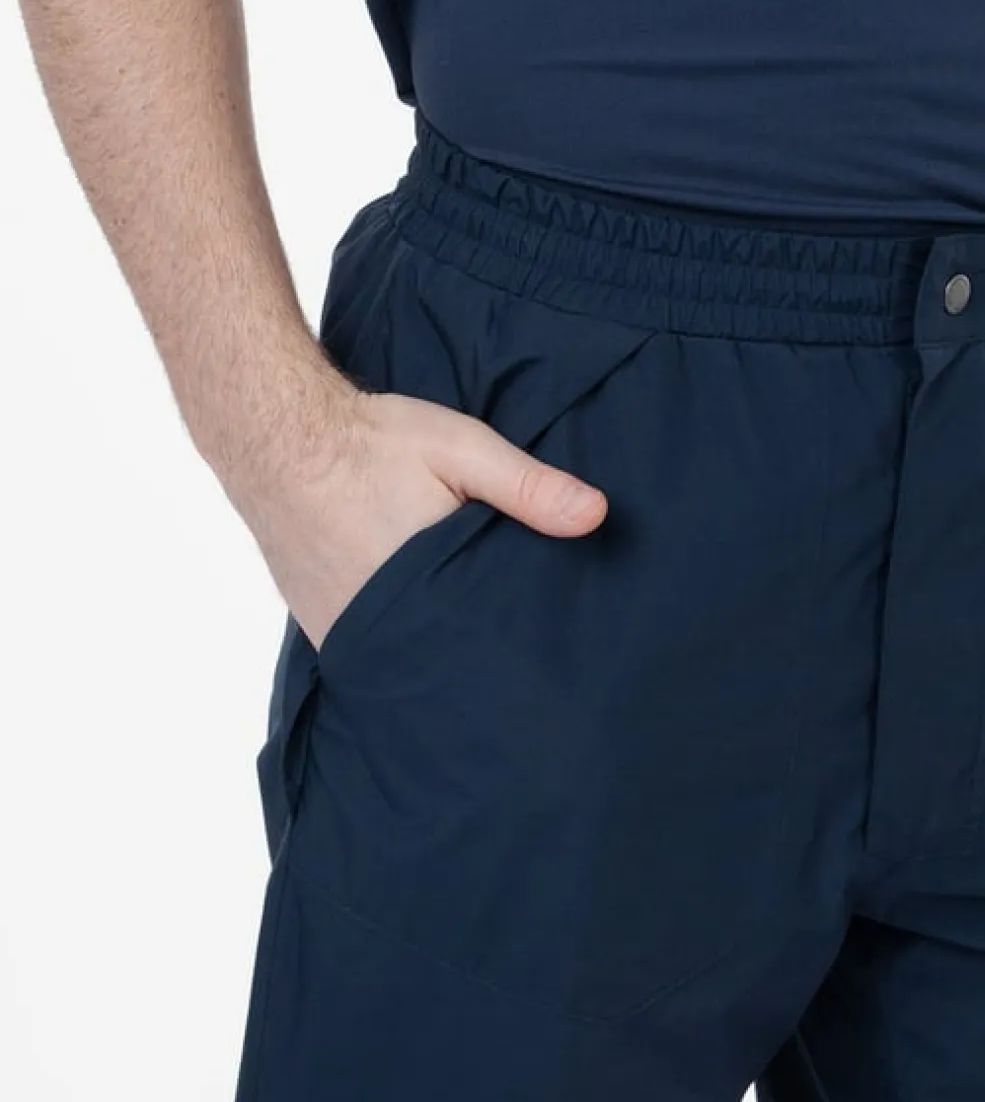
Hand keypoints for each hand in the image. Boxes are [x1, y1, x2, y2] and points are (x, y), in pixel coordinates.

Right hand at [225, 380, 606, 650]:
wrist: (272, 430)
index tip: (543, 668)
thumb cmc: (369, 442)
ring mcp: (337, 630)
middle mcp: (370, 625)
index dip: (509, 661)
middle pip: (439, 664)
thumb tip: (595, 515)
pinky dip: (399, 643)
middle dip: (476, 665)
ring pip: (402, 660)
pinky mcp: (318, 623)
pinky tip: (427, 634)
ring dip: (436, 655)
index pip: (475, 651)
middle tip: (519, 671)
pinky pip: (370, 649)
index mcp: (412, 593)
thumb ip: (527, 485)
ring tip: (478, 655)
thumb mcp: (461, 450)